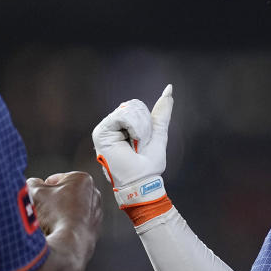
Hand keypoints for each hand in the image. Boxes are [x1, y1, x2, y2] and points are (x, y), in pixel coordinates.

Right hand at [26, 171, 102, 236]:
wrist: (68, 242)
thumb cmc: (56, 216)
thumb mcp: (36, 193)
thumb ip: (33, 183)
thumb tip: (32, 183)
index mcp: (83, 179)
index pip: (57, 178)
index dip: (44, 187)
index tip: (40, 194)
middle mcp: (94, 193)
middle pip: (66, 193)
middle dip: (54, 199)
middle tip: (43, 206)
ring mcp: (96, 211)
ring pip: (73, 208)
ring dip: (61, 212)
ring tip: (50, 220)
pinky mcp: (95, 228)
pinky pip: (78, 222)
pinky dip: (69, 224)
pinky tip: (59, 229)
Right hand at [91, 84, 173, 208]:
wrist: (142, 180)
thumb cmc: (149, 164)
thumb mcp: (158, 132)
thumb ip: (162, 112)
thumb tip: (170, 90)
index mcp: (125, 125)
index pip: (137, 106)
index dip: (147, 121)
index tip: (145, 140)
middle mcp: (114, 125)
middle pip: (134, 105)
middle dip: (145, 124)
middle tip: (141, 143)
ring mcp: (106, 128)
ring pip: (129, 109)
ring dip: (141, 127)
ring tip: (136, 144)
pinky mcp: (101, 132)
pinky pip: (122, 115)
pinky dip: (133, 127)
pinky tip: (131, 140)